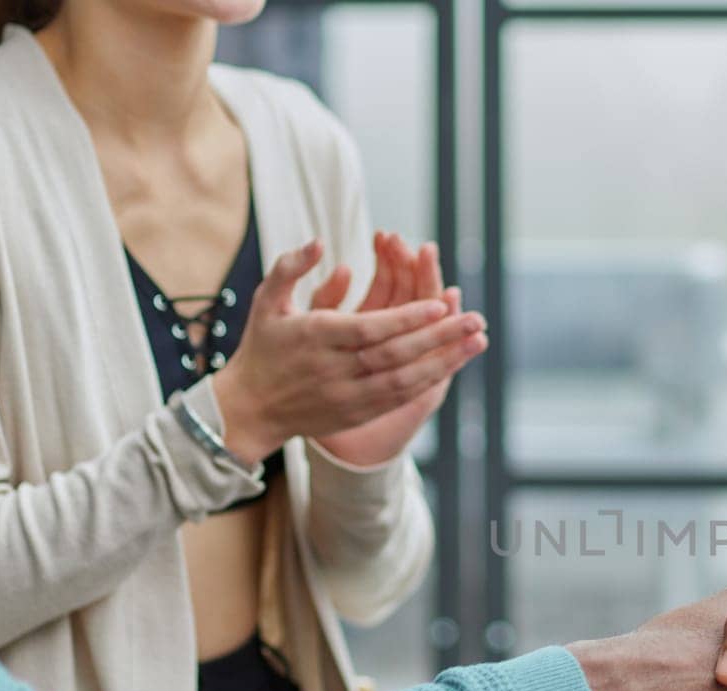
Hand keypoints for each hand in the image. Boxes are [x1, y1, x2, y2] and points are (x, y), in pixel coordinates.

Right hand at [212, 238, 485, 462]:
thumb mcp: (265, 301)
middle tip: (476, 319)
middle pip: (395, 355)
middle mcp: (335, 370)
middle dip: (439, 337)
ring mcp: (349, 396)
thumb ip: (290, 268)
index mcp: (315, 338)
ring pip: (404, 380)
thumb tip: (319, 242)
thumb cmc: (261, 348)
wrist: (250, 410)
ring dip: (444, 361)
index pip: (369, 329)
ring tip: (476, 342)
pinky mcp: (358, 413)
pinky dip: (429, 380)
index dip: (406, 319)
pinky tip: (453, 364)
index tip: (440, 304)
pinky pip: (400, 397)